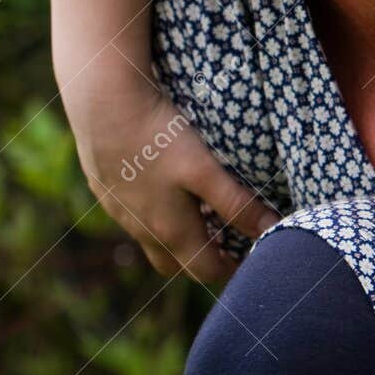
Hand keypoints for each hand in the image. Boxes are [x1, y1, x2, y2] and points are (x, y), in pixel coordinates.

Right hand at [72, 77, 280, 283]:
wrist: (101, 103)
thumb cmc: (158, 136)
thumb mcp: (204, 170)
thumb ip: (237, 203)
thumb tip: (272, 230)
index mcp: (169, 231)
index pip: (205, 271)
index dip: (231, 269)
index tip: (250, 257)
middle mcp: (141, 229)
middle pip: (175, 264)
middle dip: (201, 259)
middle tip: (226, 239)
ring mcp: (118, 210)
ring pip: (150, 238)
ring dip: (174, 235)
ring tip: (197, 210)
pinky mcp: (103, 186)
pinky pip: (130, 212)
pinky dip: (150, 210)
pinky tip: (159, 180)